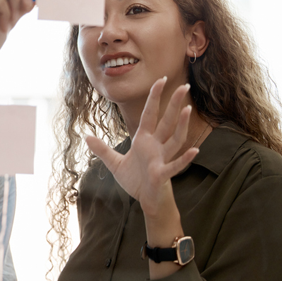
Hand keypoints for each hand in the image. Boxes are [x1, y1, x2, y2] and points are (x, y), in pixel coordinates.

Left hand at [84, 78, 197, 215]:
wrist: (146, 201)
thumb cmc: (136, 181)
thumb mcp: (115, 164)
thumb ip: (102, 150)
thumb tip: (87, 137)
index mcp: (144, 140)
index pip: (150, 115)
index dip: (154, 98)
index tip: (161, 80)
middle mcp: (156, 146)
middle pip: (167, 121)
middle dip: (174, 104)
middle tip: (185, 86)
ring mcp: (161, 159)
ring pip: (174, 139)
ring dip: (181, 125)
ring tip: (188, 110)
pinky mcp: (163, 174)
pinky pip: (175, 165)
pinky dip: (184, 159)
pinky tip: (195, 151)